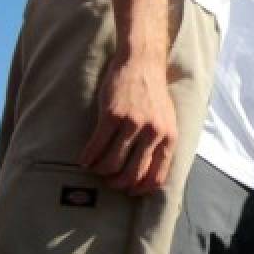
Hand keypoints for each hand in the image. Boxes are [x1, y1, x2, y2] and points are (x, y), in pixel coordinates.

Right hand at [80, 55, 177, 194]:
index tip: (128, 190)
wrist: (142, 63)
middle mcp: (153, 133)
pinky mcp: (113, 116)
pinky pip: (97, 146)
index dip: (139, 189)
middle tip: (108, 181)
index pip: (156, 177)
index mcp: (169, 137)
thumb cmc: (153, 95)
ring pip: (112, 164)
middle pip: (132, 175)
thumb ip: (161, 145)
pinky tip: (84, 159)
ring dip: (100, 171)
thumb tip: (151, 176)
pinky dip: (88, 158)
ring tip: (95, 167)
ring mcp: (133, 124)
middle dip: (117, 183)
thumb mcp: (167, 120)